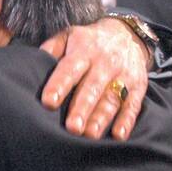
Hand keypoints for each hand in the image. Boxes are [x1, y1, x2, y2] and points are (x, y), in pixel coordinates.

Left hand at [39, 17, 148, 139]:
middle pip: (93, 87)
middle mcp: (105, 62)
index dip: (59, 85)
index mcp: (84, 50)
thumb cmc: (89, 42)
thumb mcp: (69, 36)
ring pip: (112, 99)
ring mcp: (124, 75)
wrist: (128, 34)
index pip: (70, 68)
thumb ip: (51, 48)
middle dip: (82, 108)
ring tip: (90, 135)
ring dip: (102, 118)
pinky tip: (118, 136)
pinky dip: (127, 121)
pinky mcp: (139, 87)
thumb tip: (33, 63)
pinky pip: (133, 105)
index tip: (48, 102)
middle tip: (72, 128)